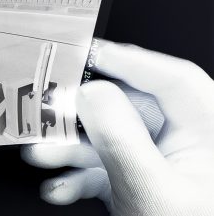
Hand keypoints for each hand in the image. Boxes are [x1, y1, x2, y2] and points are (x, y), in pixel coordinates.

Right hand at [21, 39, 213, 214]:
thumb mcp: (149, 186)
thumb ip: (119, 137)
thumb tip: (92, 92)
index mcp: (207, 135)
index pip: (174, 80)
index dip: (131, 60)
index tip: (89, 50)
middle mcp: (185, 148)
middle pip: (129, 110)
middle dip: (82, 116)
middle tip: (51, 110)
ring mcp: (159, 169)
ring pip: (108, 141)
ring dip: (69, 150)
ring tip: (43, 156)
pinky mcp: (136, 189)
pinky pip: (101, 171)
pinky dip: (75, 177)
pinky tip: (59, 187)